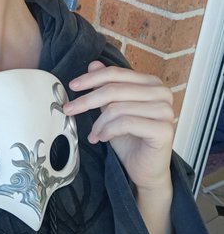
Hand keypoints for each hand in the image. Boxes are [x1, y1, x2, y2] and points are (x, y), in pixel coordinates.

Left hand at [62, 61, 174, 190]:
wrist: (144, 169)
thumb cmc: (130, 139)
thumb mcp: (113, 110)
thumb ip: (107, 87)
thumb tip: (93, 64)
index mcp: (151, 83)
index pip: (116, 73)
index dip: (92, 78)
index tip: (72, 86)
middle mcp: (162, 93)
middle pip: (114, 89)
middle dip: (87, 100)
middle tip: (69, 110)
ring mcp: (165, 111)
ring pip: (117, 108)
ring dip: (99, 123)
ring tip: (94, 134)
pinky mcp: (163, 129)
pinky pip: (126, 123)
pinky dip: (108, 131)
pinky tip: (102, 139)